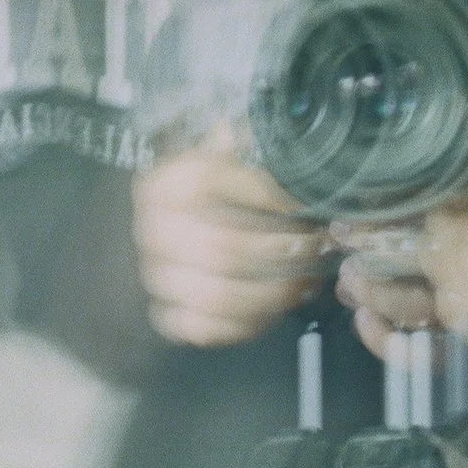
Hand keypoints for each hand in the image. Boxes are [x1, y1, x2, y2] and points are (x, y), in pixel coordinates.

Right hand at [133, 128, 328, 346]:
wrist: (178, 221)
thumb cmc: (214, 188)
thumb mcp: (230, 154)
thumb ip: (251, 144)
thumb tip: (278, 137)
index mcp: (166, 184)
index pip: (217, 184)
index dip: (269, 195)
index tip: (305, 201)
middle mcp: (153, 229)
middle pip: (222, 249)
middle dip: (280, 251)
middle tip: (313, 245)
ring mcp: (157, 274)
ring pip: (218, 295)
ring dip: (273, 292)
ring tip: (304, 280)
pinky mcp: (167, 312)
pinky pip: (206, 329)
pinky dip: (248, 324)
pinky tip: (275, 307)